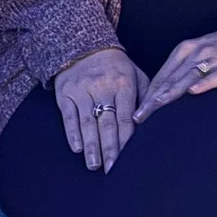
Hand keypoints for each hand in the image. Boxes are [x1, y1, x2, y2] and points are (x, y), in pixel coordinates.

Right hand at [54, 48, 150, 170]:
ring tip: (94, 165)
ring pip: (87, 122)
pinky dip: (72, 133)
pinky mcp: (65, 93)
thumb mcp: (136, 75)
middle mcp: (102, 86)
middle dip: (109, 148)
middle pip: (106, 123)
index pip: (125, 117)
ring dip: (91, 146)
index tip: (128, 159)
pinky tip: (78, 148)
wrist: (85, 45)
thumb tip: (150, 124)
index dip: (126, 140)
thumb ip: (144, 97)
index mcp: (123, 83)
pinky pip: (69, 116)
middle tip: (111, 170)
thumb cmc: (116, 67)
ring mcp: (82, 89)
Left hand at [138, 21, 216, 117]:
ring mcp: (214, 59)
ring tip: (156, 108)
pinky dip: (204, 83)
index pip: (162, 76)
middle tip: (139, 117)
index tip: (136, 112)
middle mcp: (195, 53)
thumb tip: (160, 94)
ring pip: (188, 78)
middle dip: (153, 99)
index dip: (148, 94)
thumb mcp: (197, 54)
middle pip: (170, 79)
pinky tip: (193, 92)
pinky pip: (216, 75)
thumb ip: (181, 71)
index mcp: (184, 50)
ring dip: (171, 94)